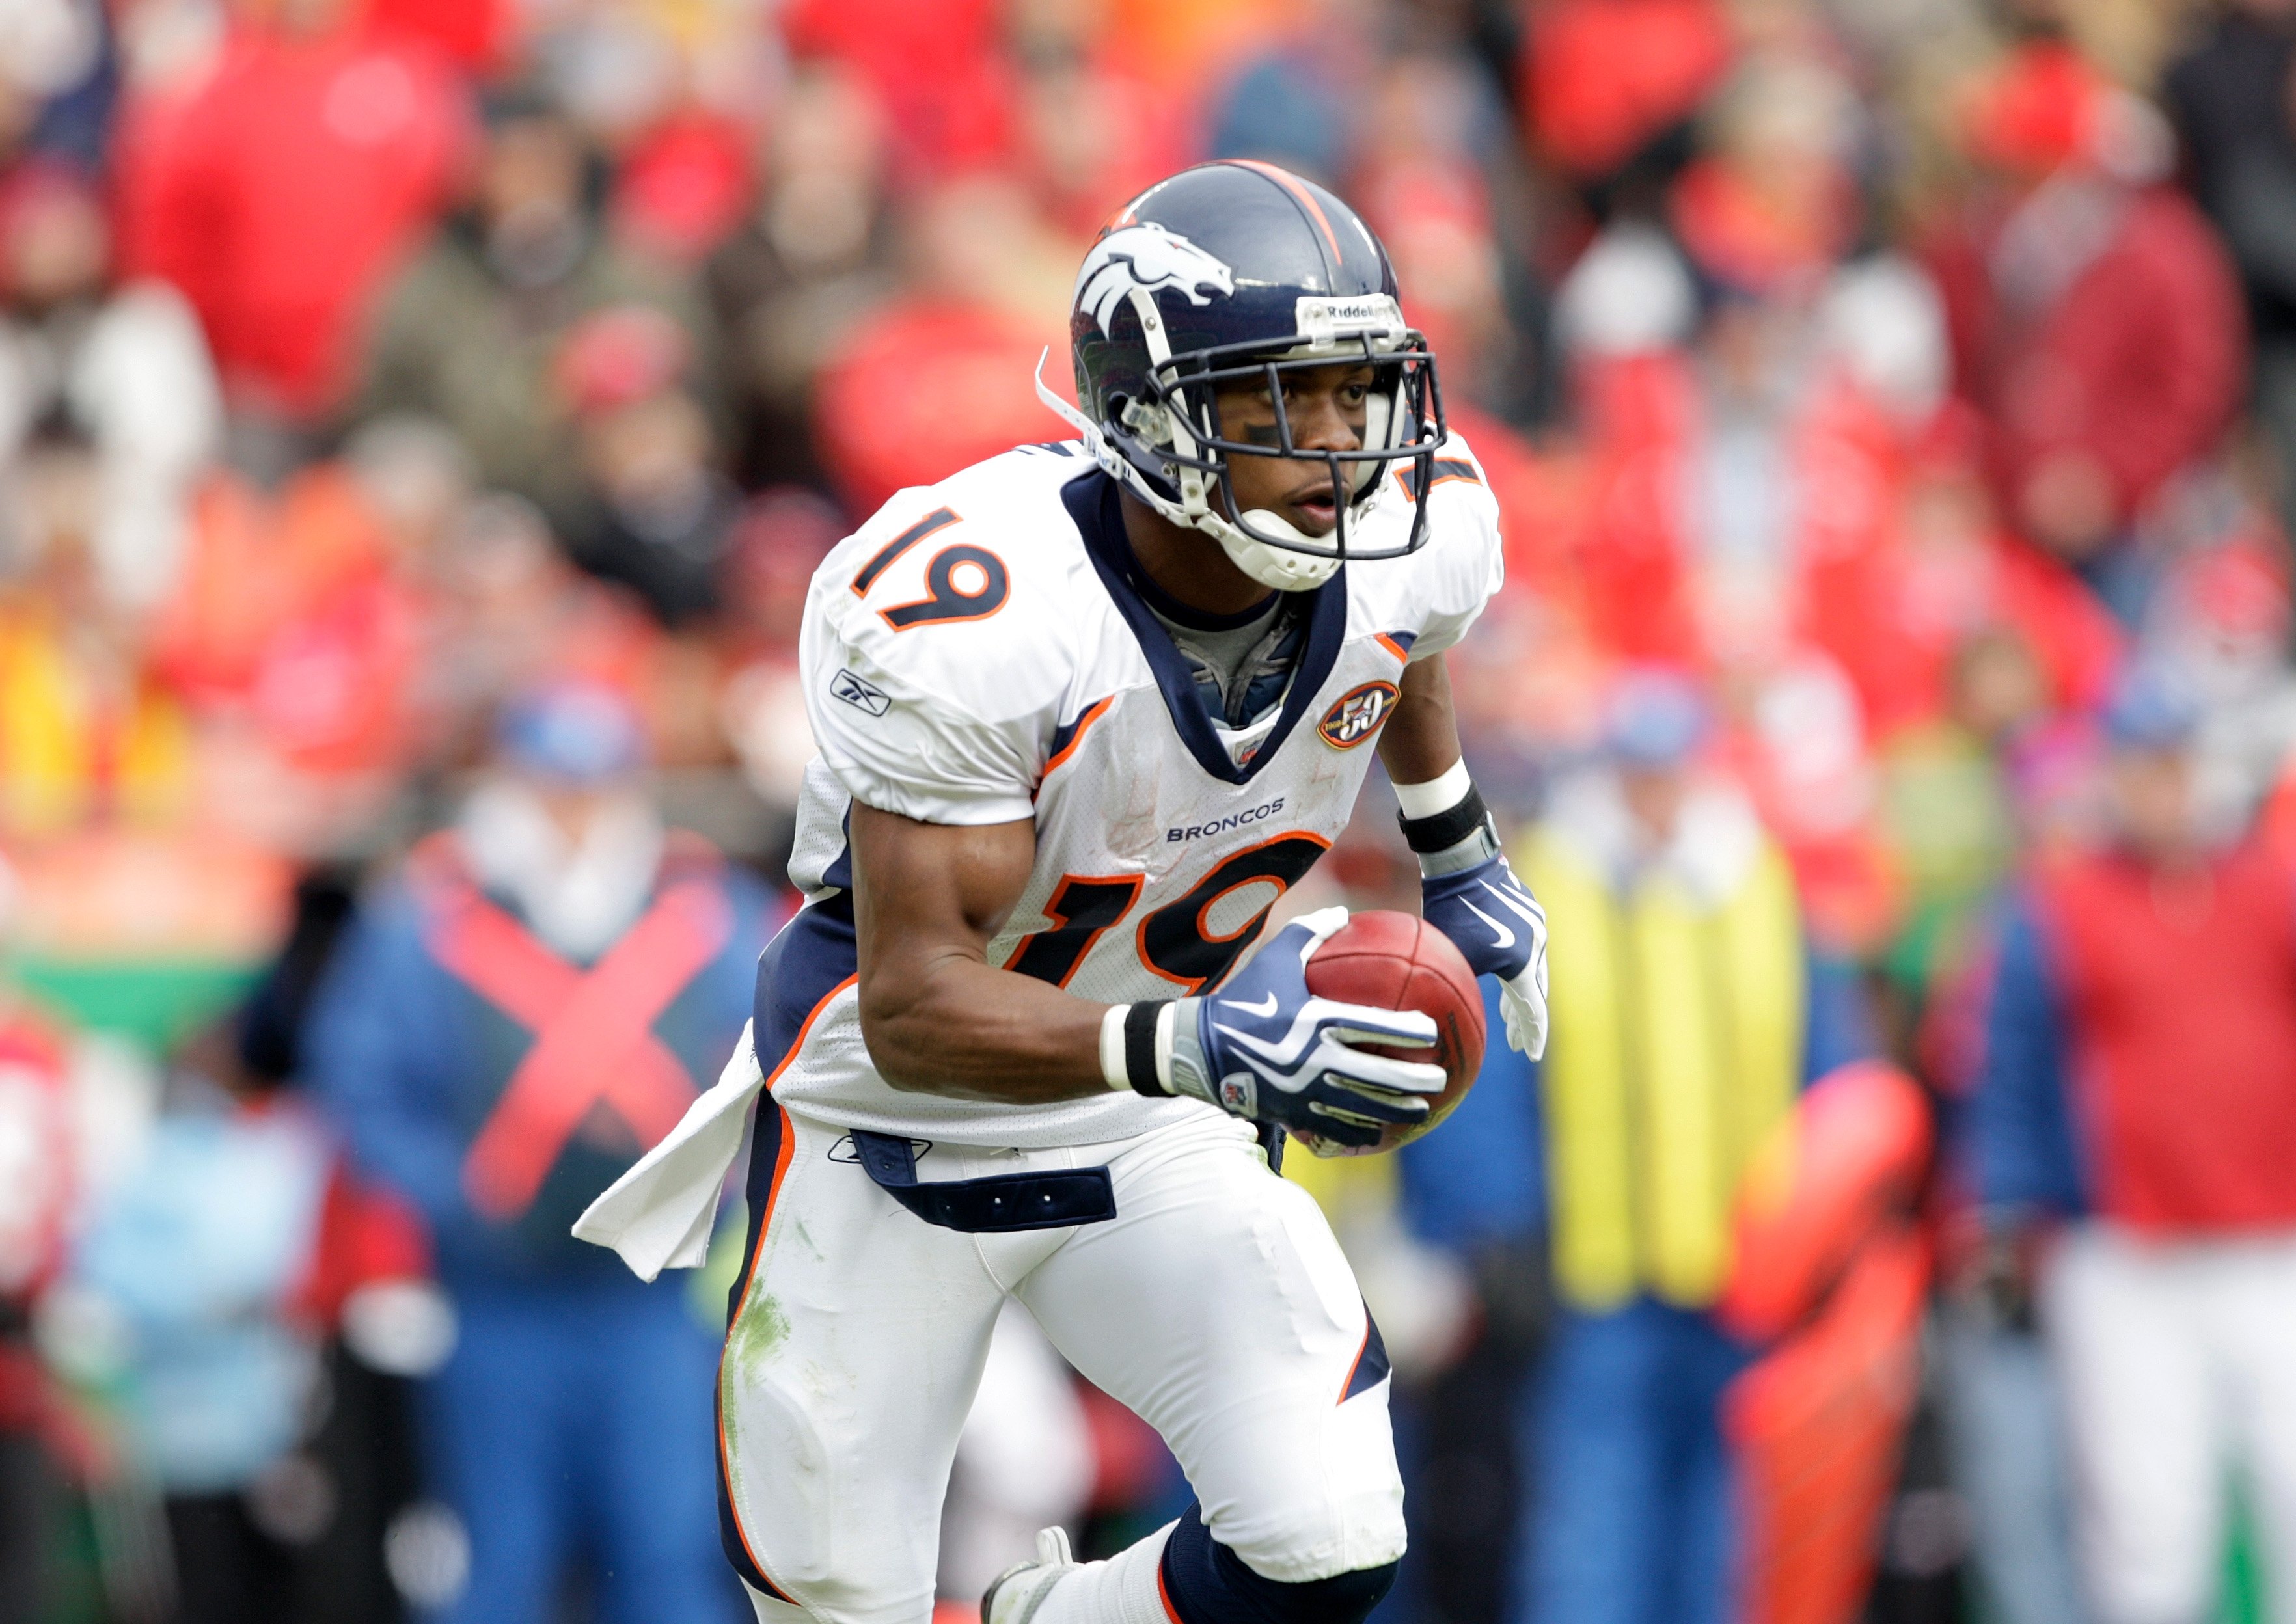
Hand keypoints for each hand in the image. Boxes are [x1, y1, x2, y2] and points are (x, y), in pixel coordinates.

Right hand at [1168, 909, 1446, 1148]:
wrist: (1200, 1047)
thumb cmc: (1245, 997)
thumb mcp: (1274, 956)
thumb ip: (1311, 931)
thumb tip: (1344, 911)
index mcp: (1317, 1020)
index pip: (1375, 1026)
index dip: (1409, 1030)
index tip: (1432, 1031)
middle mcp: (1317, 1059)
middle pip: (1380, 1076)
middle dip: (1416, 1081)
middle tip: (1439, 1079)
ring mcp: (1306, 1091)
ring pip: (1364, 1108)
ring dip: (1397, 1111)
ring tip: (1421, 1109)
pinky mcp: (1294, 1113)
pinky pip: (1335, 1128)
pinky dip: (1360, 1132)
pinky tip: (1379, 1131)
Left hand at [1421, 853, 1548, 1057]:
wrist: (1461, 859)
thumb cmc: (1451, 909)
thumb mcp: (1451, 956)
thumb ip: (1457, 987)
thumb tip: (1446, 1018)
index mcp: (1522, 961)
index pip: (1533, 1009)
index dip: (1532, 1033)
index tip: (1531, 1053)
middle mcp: (1537, 943)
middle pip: (1535, 990)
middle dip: (1524, 1019)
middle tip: (1518, 1043)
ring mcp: (1536, 924)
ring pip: (1531, 968)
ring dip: (1519, 993)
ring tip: (1507, 1015)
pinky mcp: (1528, 909)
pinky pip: (1527, 947)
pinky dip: (1519, 968)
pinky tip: (1505, 973)